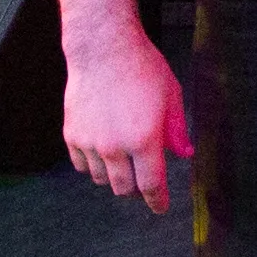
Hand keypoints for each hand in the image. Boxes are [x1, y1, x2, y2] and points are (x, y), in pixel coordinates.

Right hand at [60, 27, 191, 209]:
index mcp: (143, 140)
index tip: (160, 208)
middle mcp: (114, 147)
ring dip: (115, 176)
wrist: (103, 48)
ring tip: (124, 162)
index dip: (157, 201)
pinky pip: (82, 165)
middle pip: (124, 188)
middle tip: (144, 183)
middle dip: (137, 191)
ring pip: (102, 179)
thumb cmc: (142, 68)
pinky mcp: (72, 135)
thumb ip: (177, 131)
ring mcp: (90, 142)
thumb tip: (184, 155)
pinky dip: (93, 165)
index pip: (151, 185)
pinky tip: (103, 153)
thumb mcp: (171, 97)